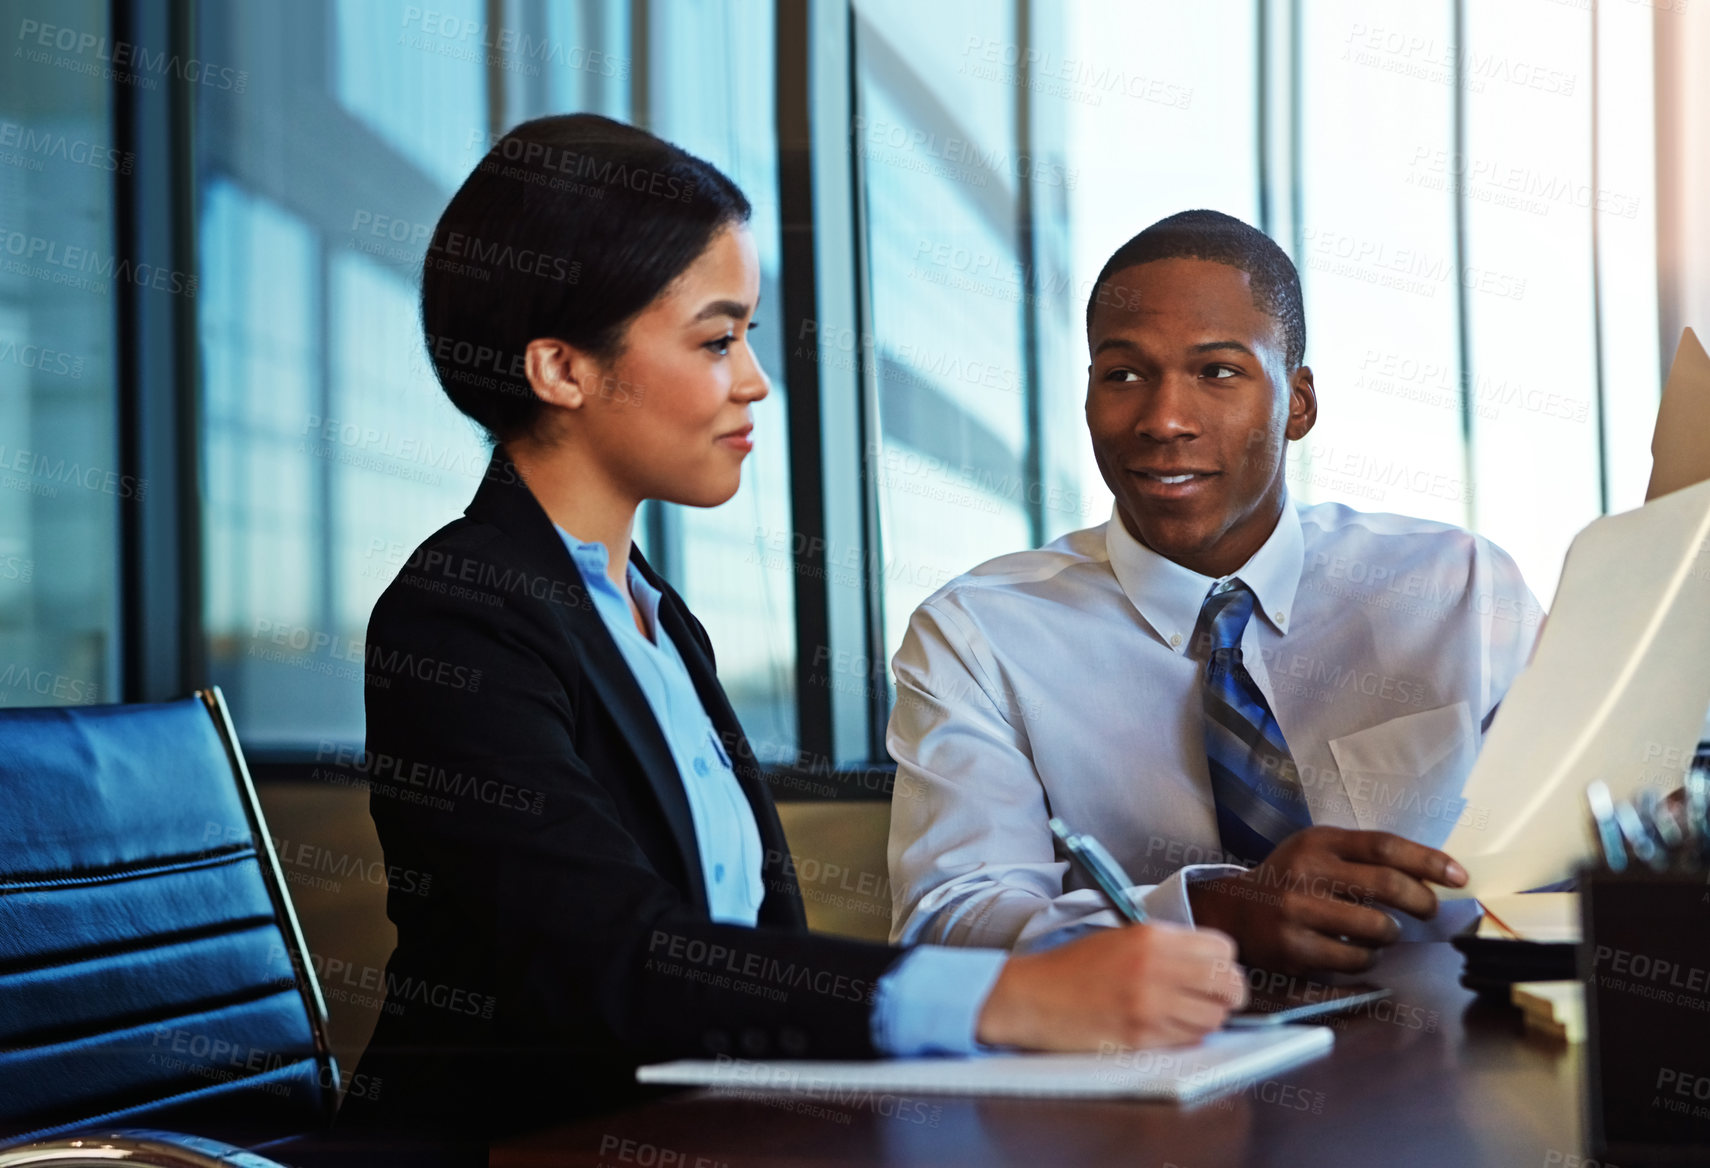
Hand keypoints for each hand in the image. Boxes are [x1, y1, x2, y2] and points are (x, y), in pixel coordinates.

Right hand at [975, 921, 1247, 1050]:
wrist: (1033, 996)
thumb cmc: (1072, 968)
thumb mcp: (1121, 938)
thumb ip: (1167, 946)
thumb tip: (1210, 964)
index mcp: (1152, 937)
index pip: (1223, 949)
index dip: (1225, 963)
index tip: (1216, 972)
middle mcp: (1156, 968)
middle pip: (1229, 984)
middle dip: (1228, 994)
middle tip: (1214, 998)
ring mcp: (1150, 1005)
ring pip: (1214, 1017)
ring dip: (1207, 1018)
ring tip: (1184, 1014)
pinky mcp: (1141, 1036)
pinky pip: (1189, 1039)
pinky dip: (1186, 1036)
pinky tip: (1166, 1026)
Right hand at [1186, 826, 1467, 975]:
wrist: (1233, 912)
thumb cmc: (1289, 881)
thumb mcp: (1317, 853)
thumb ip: (1362, 858)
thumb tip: (1430, 877)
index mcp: (1318, 842)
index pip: (1384, 845)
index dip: (1428, 861)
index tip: (1458, 877)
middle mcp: (1306, 871)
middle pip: (1387, 884)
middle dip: (1421, 901)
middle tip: (1429, 910)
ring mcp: (1298, 911)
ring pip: (1376, 927)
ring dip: (1391, 934)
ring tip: (1382, 932)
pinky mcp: (1294, 948)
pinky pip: (1354, 958)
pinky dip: (1367, 958)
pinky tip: (1357, 950)